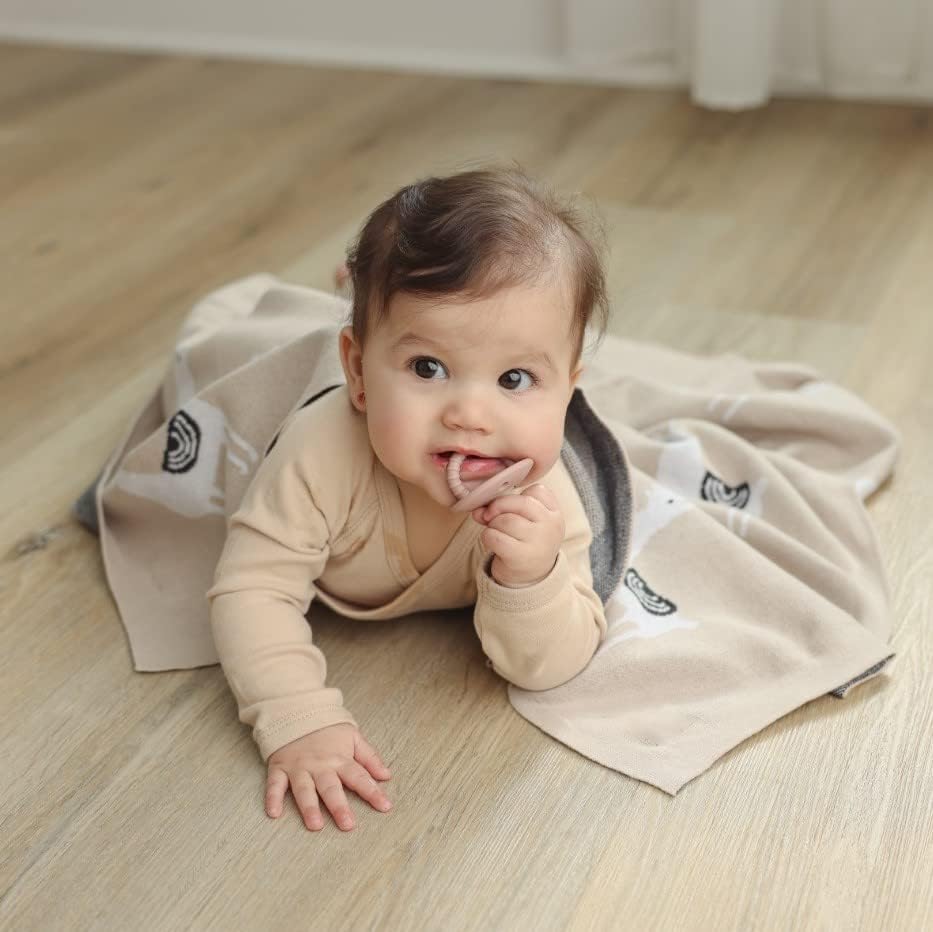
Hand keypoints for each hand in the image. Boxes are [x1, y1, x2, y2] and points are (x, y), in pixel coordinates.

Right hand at [265, 723, 392, 831]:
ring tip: (315, 825)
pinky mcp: (279, 767)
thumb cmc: (328, 730)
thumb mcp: (353, 737)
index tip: (385, 807)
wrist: (298, 711)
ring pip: (304, 789)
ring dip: (309, 807)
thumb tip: (386, 775)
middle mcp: (319, 765)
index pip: (359, 776)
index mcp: (340, 758)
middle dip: (339, 806)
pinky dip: (272, 798)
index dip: (372, 792)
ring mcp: (298, 767)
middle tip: (348, 825)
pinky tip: (274, 813)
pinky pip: (274, 784)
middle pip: (331, 787)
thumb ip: (370, 757)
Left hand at [472, 483, 563, 587]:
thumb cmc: (524, 542)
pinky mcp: (521, 557)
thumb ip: (500, 508)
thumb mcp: (520, 521)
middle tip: (491, 517)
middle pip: (520, 502)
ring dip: (492, 525)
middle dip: (499, 507)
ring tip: (497, 533)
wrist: (530, 578)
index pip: (537, 490)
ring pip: (505, 520)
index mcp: (554, 514)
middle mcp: (551, 526)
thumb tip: (478, 510)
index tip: (510, 508)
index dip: (517, 497)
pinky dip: (487, 537)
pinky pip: (494, 536)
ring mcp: (538, 542)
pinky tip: (493, 543)